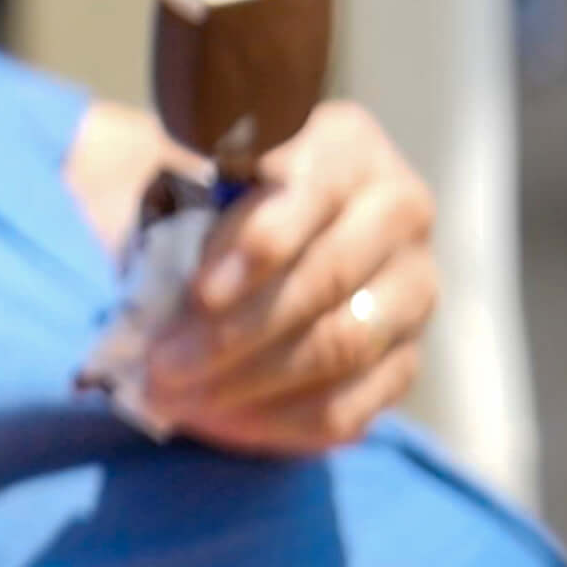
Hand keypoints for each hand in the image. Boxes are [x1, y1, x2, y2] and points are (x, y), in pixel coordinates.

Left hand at [141, 102, 437, 454]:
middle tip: (164, 363)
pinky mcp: (406, 358)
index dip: (257, 247)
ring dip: (251, 379)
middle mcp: (397, 209)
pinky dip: (282, 420)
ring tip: (177, 395)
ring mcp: (413, 287)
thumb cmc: (200, 203)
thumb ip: (179, 227)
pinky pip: (354, 404)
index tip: (199, 292)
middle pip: (329, 277)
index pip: (310, 195)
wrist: (236, 236)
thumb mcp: (183, 190)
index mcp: (343, 146)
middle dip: (237, 330)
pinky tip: (222, 421)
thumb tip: (152, 305)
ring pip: (342, 344)